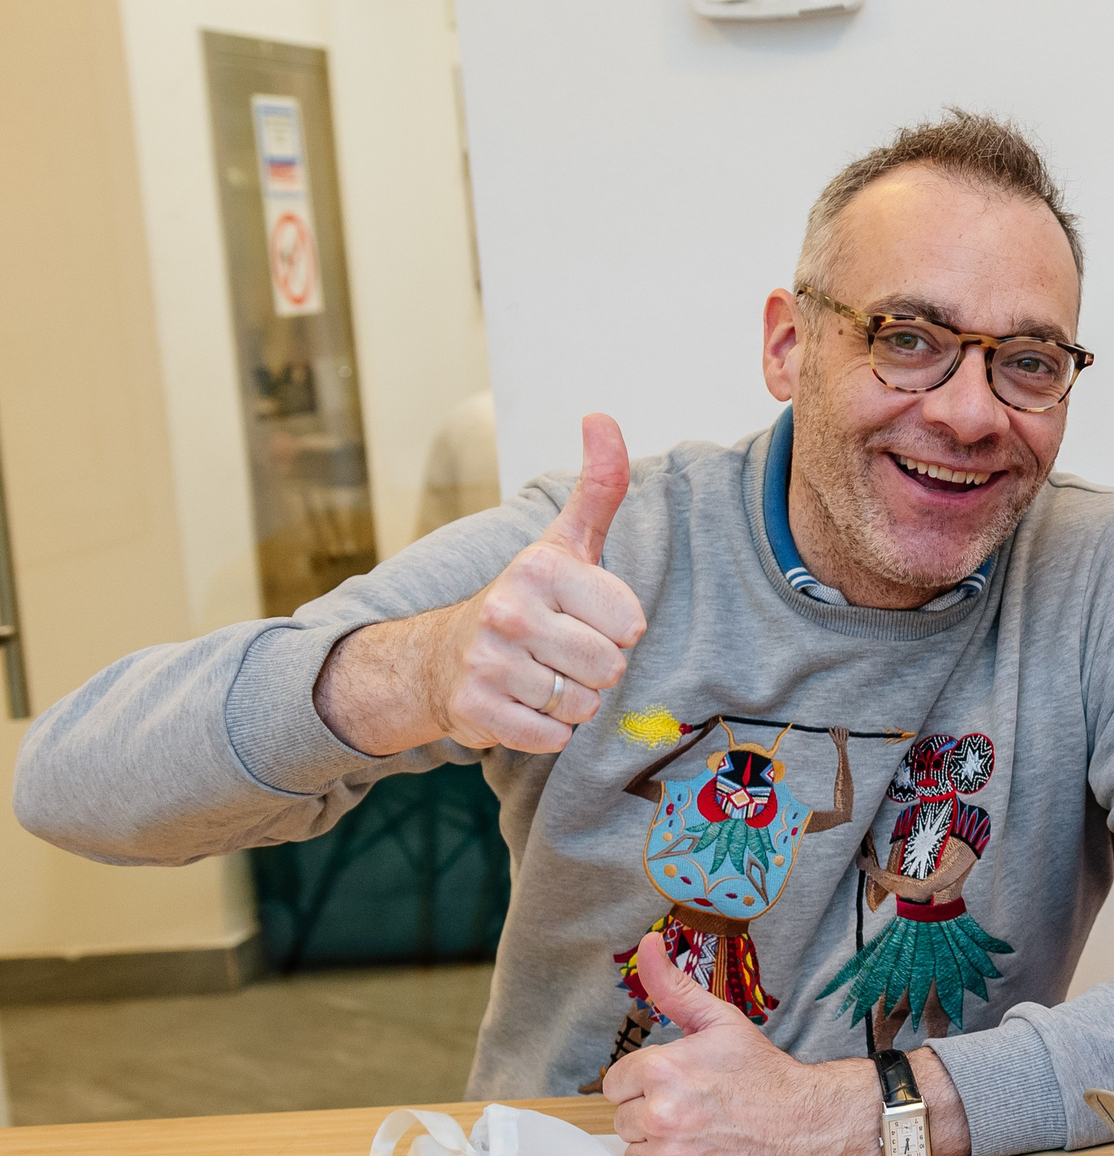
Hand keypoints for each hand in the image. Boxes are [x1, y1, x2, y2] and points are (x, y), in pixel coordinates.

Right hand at [316, 413, 646, 756]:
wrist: (439, 658)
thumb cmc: (525, 600)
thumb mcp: (565, 542)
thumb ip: (597, 487)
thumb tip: (602, 417)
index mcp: (541, 567)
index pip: (630, 624)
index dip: (615, 628)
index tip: (581, 617)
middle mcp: (509, 609)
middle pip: (611, 668)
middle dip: (595, 668)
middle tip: (559, 651)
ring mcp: (489, 662)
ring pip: (583, 706)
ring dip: (571, 700)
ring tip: (539, 675)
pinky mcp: (477, 711)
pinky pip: (553, 738)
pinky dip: (545, 731)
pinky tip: (521, 703)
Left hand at [602, 934, 877, 1155]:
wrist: (811, 1123)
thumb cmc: (764, 1073)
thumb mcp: (720, 1022)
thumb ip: (673, 987)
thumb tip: (646, 945)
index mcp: (662, 1070)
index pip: (615, 1085)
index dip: (644, 1084)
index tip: (677, 1085)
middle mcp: (661, 1115)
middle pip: (623, 1121)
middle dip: (651, 1115)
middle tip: (695, 1109)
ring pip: (635, 1155)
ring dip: (660, 1148)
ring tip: (701, 1134)